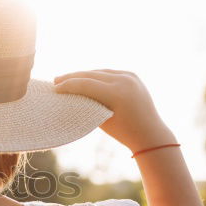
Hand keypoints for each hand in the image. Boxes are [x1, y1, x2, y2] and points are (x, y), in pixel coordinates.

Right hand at [53, 69, 175, 151]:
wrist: (150, 133)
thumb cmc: (123, 132)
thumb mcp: (101, 118)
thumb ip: (88, 102)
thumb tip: (71, 93)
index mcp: (117, 94)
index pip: (86, 84)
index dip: (68, 85)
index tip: (54, 88)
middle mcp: (124, 81)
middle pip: (91, 74)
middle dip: (72, 77)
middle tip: (56, 80)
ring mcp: (130, 76)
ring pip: (100, 72)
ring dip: (83, 75)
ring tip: (68, 79)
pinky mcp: (132, 75)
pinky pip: (109, 73)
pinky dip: (96, 76)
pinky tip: (85, 78)